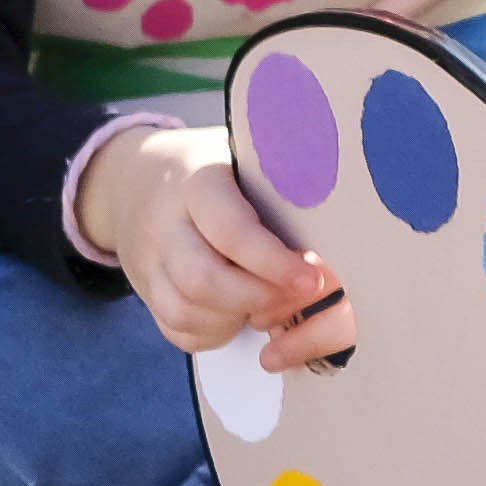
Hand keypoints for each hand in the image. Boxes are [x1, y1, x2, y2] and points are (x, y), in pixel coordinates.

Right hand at [80, 125, 356, 364]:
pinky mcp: (146, 290)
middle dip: (257, 298)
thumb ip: (285, 171)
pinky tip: (239, 315)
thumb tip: (350, 195)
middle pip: (201, 280)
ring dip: (234, 318)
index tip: (312, 277)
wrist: (135, 178)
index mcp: (197, 181)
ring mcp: (149, 261)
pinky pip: (175, 328)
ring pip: (185, 310)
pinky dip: (212, 333)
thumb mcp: (246, 152)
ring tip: (271, 302)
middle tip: (297, 295)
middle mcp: (165, 224)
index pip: (230, 230)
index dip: (273, 262)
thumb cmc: (218, 167)